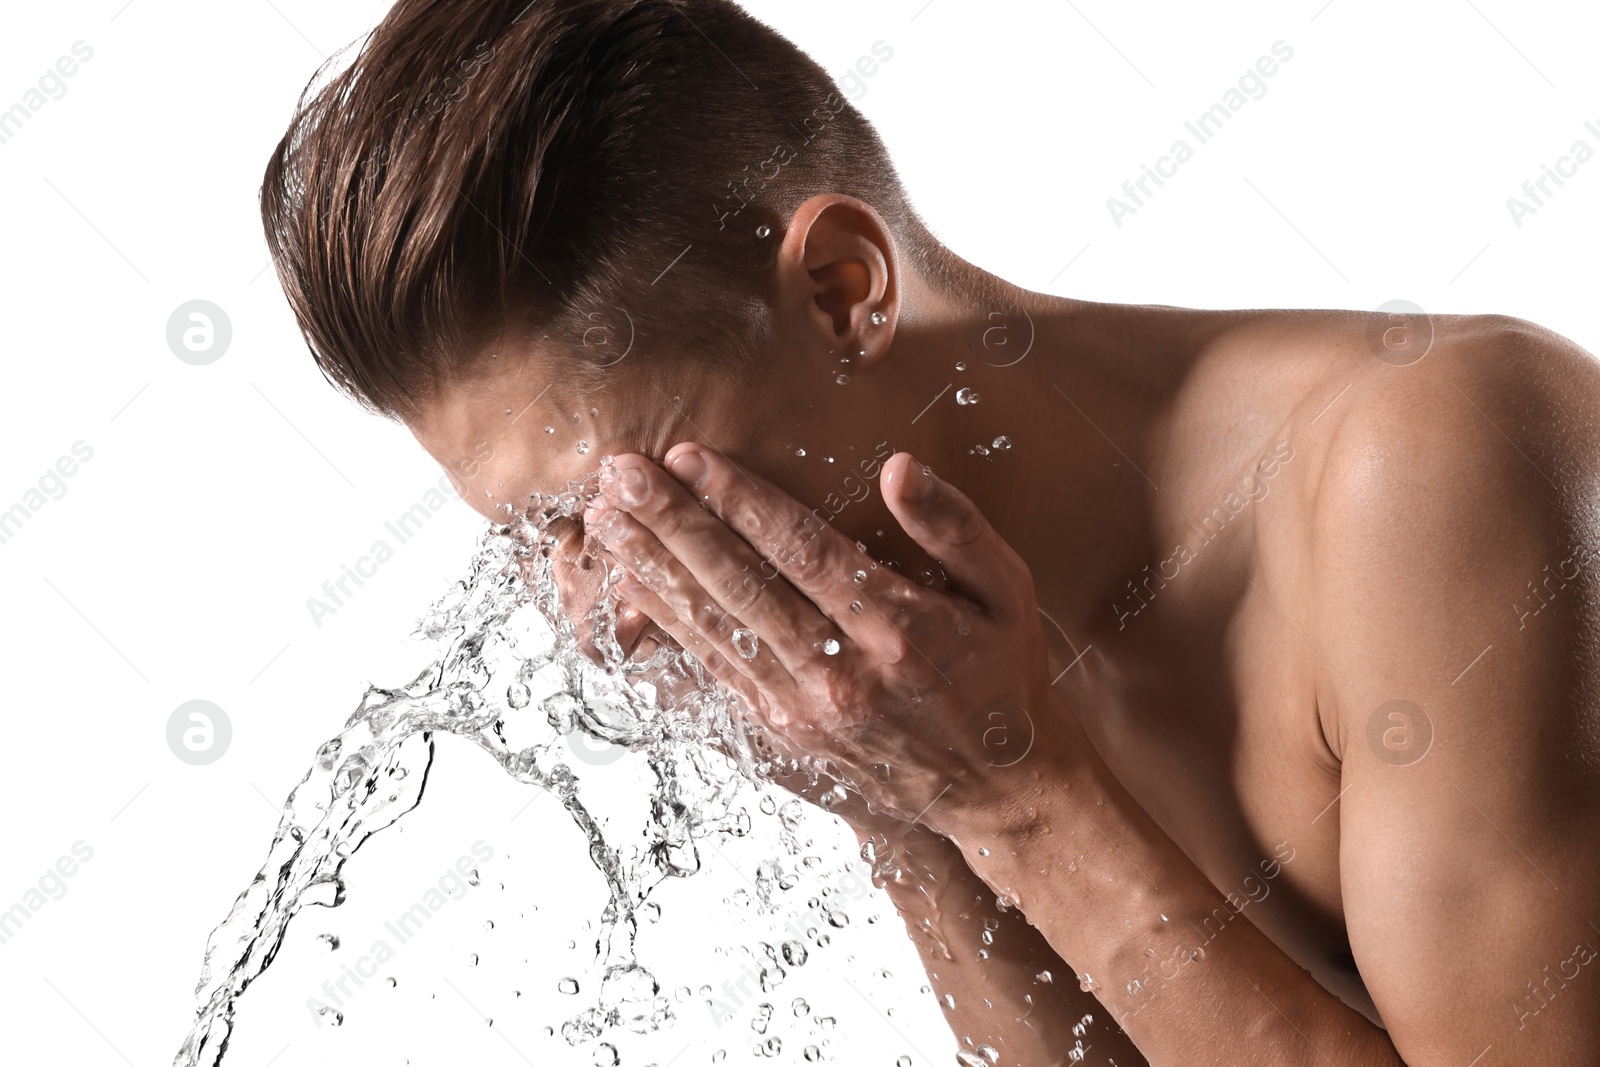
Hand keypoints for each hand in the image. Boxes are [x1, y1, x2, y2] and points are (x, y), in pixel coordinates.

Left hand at [581, 446, 1070, 834]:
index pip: (800, 550)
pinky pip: (712, 674)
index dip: (737, 499)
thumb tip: (897, 467)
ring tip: (605, 522)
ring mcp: (804, 713)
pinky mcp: (781, 737)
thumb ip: (956, 525)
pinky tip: (631, 592)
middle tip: (620, 474)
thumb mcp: (1008, 590)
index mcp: (899, 629)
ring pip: (714, 630)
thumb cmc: (1002, 673)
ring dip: (653, 572)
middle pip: (739, 586)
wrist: (998, 789)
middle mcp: (842, 675)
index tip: (687, 454)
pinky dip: (666, 630)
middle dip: (672, 524)